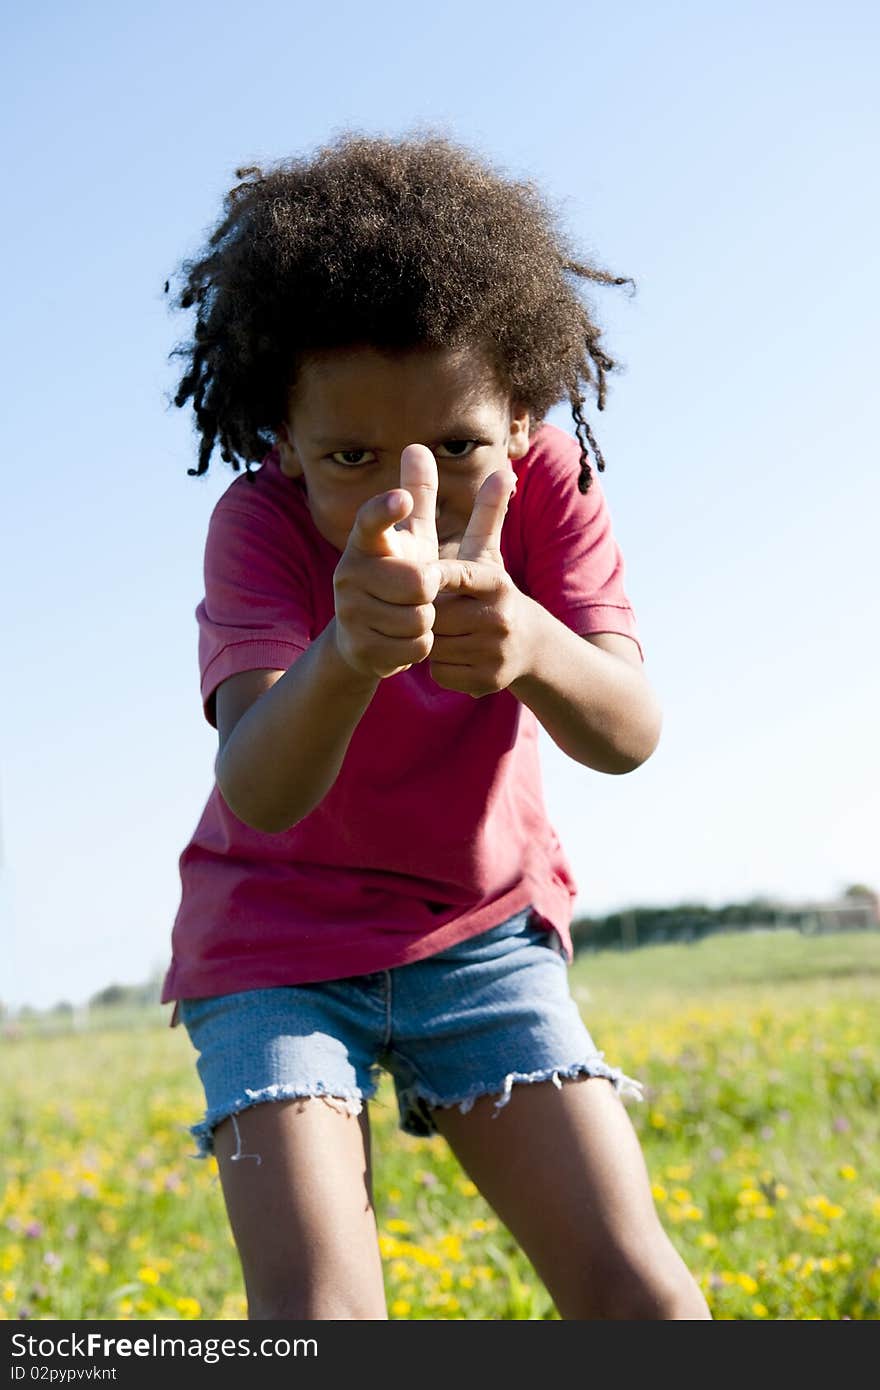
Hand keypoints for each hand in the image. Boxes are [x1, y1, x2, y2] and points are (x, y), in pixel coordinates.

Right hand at [332, 444, 443, 678]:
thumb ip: (417, 496)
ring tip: (409, 615)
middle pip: (419, 581)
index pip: (370, 521)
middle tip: (419, 591)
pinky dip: (419, 645)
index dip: (386, 509)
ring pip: (420, 617)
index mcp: (363, 544)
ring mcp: (351, 613)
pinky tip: (402, 638)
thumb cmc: (395, 576)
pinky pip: (415, 646)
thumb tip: (418, 446)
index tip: (401, 498)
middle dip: (431, 590)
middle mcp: (348, 574)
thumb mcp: (410, 537)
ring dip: (426, 619)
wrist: (362, 637)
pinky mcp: (361, 647)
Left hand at [431, 470, 537, 697]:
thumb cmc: (495, 593)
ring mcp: (494, 653)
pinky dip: (441, 666)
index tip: (419, 576)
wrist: (530, 647)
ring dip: (432, 639)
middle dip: (429, 612)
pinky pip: (442, 673)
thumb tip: (503, 472)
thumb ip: (489, 515)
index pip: (458, 575)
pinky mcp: (487, 681)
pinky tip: (454, 654)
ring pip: (436, 646)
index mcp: (496, 584)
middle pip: (437, 615)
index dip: (435, 576)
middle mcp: (499, 618)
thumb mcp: (491, 555)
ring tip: (445, 630)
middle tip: (429, 609)